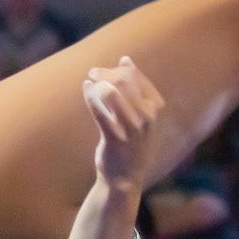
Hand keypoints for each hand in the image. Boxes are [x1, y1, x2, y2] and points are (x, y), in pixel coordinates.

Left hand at [83, 57, 162, 192]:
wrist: (124, 179)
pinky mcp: (114, 138)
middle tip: (93, 72)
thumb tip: (125, 59)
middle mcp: (146, 117)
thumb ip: (133, 89)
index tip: (105, 71)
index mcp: (153, 109)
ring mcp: (131, 128)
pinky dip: (90, 96)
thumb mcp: (139, 116)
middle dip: (105, 72)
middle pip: (123, 81)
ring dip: (97, 83)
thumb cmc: (130, 145)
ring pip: (111, 93)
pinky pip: (99, 111)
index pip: (136, 77)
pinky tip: (85, 89)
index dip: (118, 68)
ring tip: (89, 82)